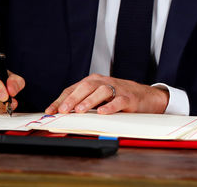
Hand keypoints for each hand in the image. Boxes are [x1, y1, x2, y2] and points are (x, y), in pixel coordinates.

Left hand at [45, 74, 168, 114]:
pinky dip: (110, 106)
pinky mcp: (129, 98)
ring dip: (89, 101)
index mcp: (94, 82)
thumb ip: (83, 102)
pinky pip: (119, 101)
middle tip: (64, 110)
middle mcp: (104, 83)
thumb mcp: (99, 97)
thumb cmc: (119, 96)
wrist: (147, 96)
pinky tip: (103, 112)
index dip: (61, 100)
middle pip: (86, 86)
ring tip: (80, 110)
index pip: (73, 89)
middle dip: (73, 98)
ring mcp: (118, 89)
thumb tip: (61, 114)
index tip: (50, 111)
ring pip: (102, 91)